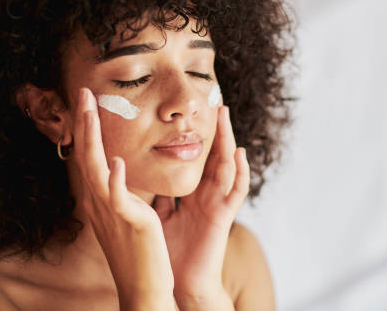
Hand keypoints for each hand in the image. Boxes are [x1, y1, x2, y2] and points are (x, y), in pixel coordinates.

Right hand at [74, 87, 175, 309]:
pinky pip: (119, 198)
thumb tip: (121, 170)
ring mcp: (111, 212)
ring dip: (93, 139)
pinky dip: (115, 180)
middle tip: (84, 93)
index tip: (88, 102)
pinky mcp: (130, 222)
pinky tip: (117, 161)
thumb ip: (121, 191)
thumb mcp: (125, 214)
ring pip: (97, 169)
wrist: (143, 286)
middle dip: (85, 123)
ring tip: (90, 111)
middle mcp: (100, 202)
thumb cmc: (136, 250)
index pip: (90, 156)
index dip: (87, 129)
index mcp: (101, 198)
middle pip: (87, 155)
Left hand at [153, 105, 249, 309]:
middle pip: (215, 156)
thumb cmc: (170, 251)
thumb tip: (146, 175)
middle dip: (217, 131)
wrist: (176, 282)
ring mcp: (217, 204)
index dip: (199, 137)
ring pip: (227, 166)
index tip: (195, 114)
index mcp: (193, 194)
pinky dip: (240, 172)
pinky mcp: (223, 217)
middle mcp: (208, 195)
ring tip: (226, 116)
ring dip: (228, 140)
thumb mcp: (161, 215)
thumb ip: (160, 195)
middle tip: (216, 103)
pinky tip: (239, 153)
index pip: (198, 159)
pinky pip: (236, 192)